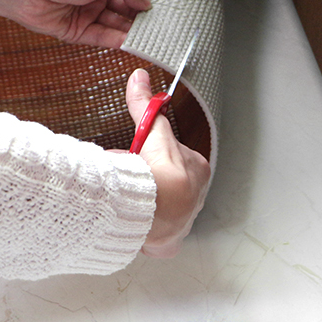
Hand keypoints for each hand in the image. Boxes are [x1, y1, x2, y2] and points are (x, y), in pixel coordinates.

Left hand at [0, 0, 151, 48]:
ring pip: (117, 24)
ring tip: (154, 38)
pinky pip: (102, 37)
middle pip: (128, 6)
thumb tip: (148, 0)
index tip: (168, 6)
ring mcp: (87, 10)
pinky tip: (134, 44)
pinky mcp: (77, 30)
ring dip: (134, 31)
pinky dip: (118, 41)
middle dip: (144, 16)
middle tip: (165, 27)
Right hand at [125, 68, 210, 257]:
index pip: (170, 157)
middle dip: (144, 178)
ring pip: (158, 207)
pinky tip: (132, 225)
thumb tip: (140, 78)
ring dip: (142, 203)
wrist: (152, 212)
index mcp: (196, 169)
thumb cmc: (155, 175)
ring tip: (124, 199)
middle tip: (125, 177)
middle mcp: (194, 197)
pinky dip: (143, 232)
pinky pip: (154, 237)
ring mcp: (182, 222)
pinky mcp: (167, 243)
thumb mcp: (150, 131)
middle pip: (164, 182)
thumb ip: (144, 106)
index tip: (135, 157)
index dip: (148, 155)